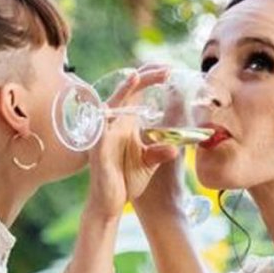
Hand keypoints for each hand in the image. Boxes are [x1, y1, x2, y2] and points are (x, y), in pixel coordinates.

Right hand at [87, 66, 177, 218]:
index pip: (139, 91)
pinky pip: (100, 128)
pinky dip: (107, 117)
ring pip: (112, 104)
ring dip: (123, 91)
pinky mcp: (98, 148)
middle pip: (127, 90)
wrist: (110, 203)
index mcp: (127, 122)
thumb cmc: (125, 180)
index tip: (171, 71)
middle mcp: (114, 123)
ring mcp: (104, 134)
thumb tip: (176, 149)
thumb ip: (160, 151)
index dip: (153, 78)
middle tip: (165, 69)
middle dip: (145, 77)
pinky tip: (113, 107)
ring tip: (136, 77)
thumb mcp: (148, 162)